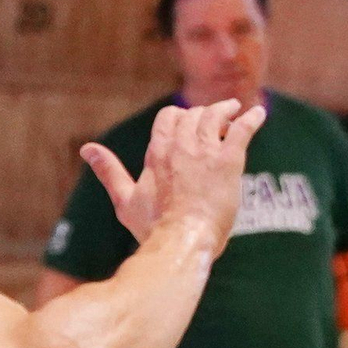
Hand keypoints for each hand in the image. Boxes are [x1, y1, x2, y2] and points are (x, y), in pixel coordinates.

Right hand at [82, 99, 266, 247]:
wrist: (184, 238)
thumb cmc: (155, 227)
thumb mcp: (125, 199)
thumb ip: (109, 171)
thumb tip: (87, 149)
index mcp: (157, 152)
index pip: (168, 120)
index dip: (178, 117)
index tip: (185, 119)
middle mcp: (181, 145)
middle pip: (193, 116)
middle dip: (202, 114)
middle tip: (214, 117)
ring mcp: (206, 151)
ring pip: (216, 118)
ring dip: (225, 110)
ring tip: (234, 109)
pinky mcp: (229, 161)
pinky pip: (242, 131)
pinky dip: (251, 120)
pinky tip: (259, 114)